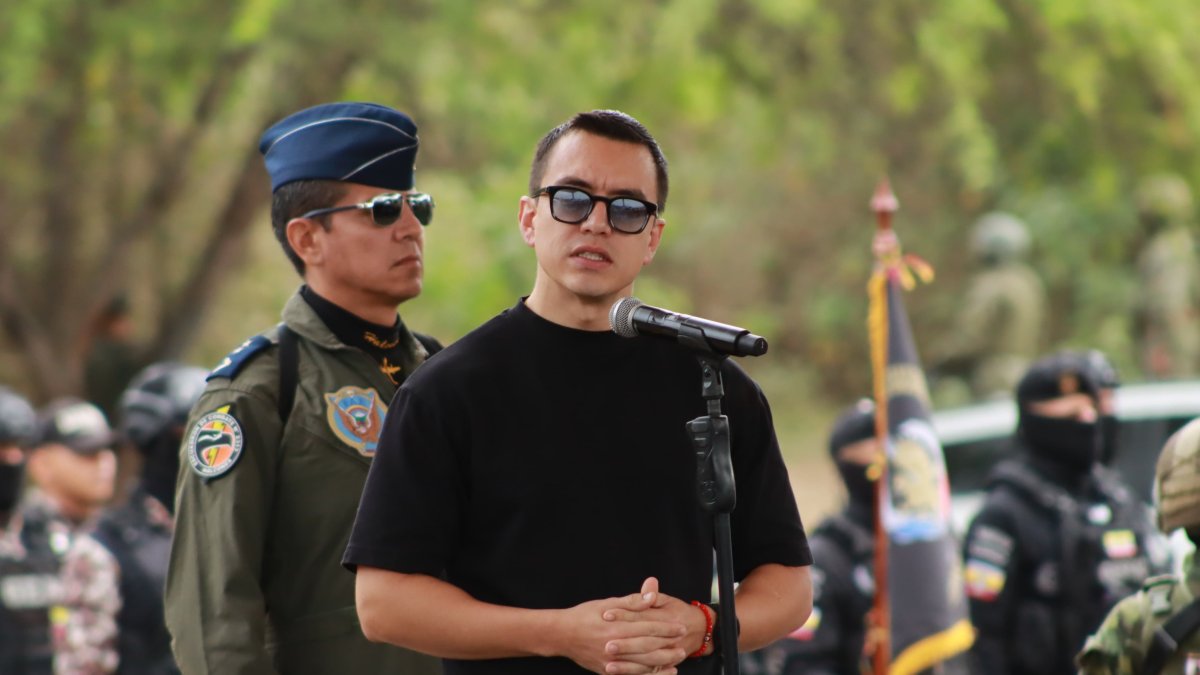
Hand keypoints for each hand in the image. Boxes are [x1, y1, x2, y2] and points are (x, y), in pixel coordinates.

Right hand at [556, 578, 686, 673]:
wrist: (561, 635)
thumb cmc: (584, 616)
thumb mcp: (607, 603)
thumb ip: (632, 601)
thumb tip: (652, 596)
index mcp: (617, 626)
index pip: (648, 627)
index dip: (666, 627)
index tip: (680, 626)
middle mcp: (615, 645)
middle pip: (648, 646)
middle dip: (668, 645)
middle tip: (683, 643)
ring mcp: (611, 661)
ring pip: (642, 663)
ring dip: (662, 661)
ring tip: (677, 659)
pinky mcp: (608, 671)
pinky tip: (659, 672)